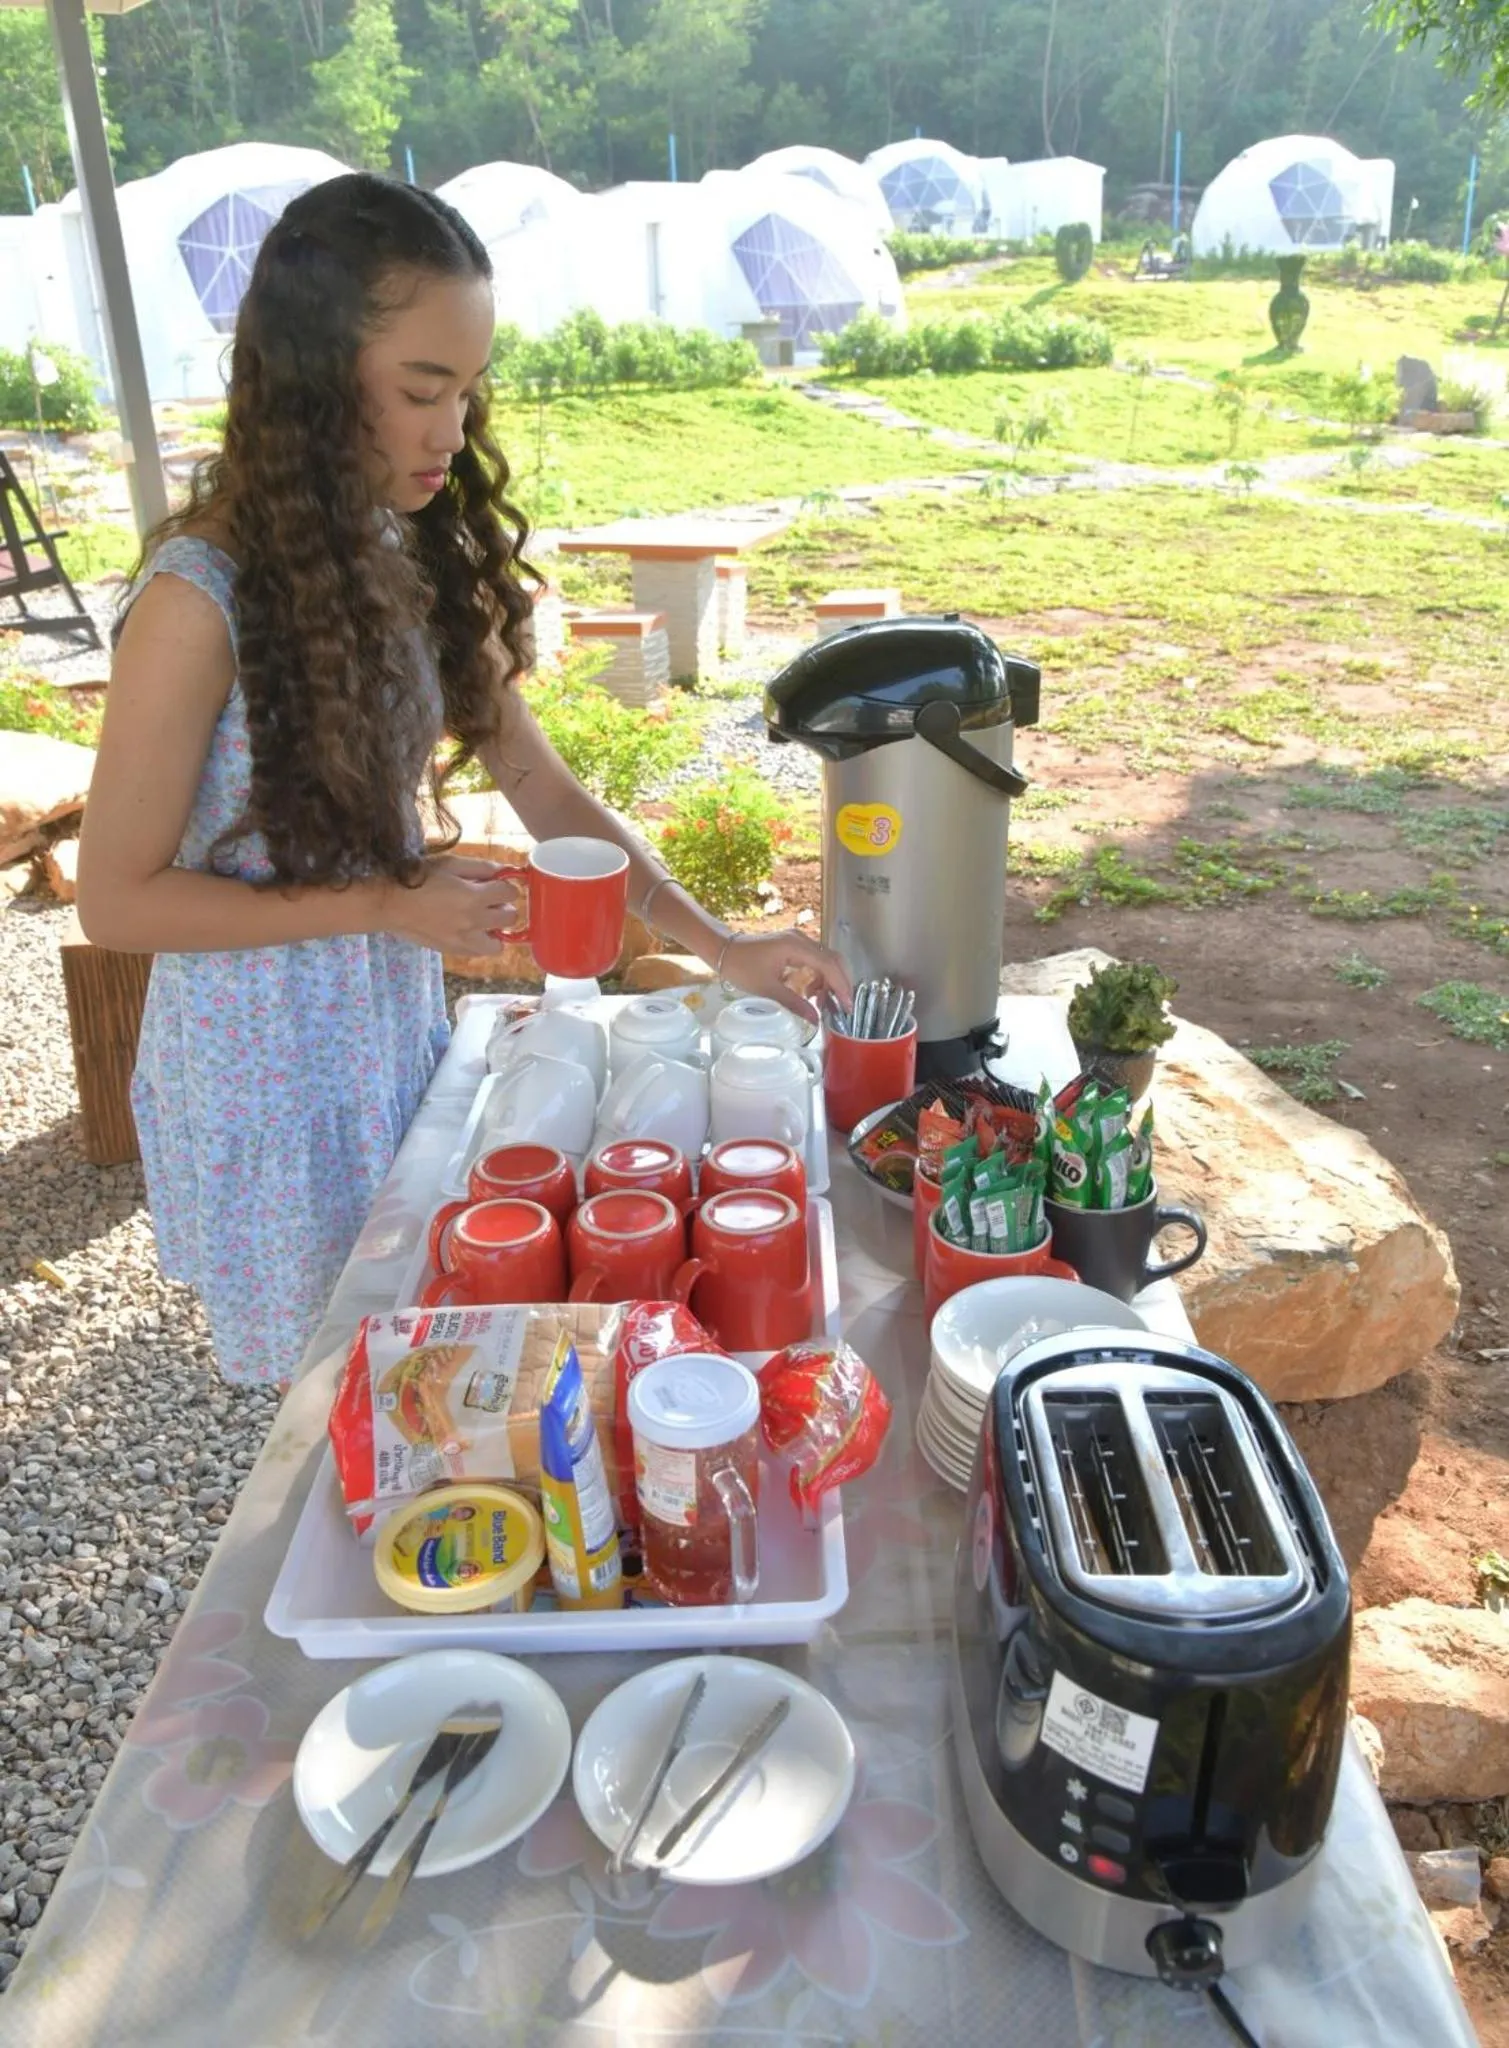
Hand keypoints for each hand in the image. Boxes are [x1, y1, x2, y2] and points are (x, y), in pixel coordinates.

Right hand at [374, 855, 520, 955]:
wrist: (390, 904)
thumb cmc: (417, 878)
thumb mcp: (450, 863)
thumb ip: (480, 867)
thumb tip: (503, 870)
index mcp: (473, 897)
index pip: (510, 893)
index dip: (505, 885)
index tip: (496, 883)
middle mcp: (473, 922)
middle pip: (511, 917)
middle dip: (503, 906)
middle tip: (489, 900)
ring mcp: (463, 940)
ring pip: (498, 944)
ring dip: (495, 931)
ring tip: (481, 920)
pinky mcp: (452, 951)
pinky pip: (478, 952)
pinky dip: (479, 942)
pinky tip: (467, 929)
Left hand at [720, 928, 852, 1023]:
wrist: (722, 950)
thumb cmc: (741, 967)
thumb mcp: (767, 989)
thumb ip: (794, 1003)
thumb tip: (816, 1019)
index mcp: (796, 946)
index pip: (829, 965)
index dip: (841, 986)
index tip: (847, 1006)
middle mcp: (801, 939)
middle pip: (833, 959)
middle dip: (840, 983)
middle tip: (842, 1007)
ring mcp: (798, 941)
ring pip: (826, 960)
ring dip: (829, 981)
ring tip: (821, 1003)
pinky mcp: (793, 946)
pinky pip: (815, 960)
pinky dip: (818, 976)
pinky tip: (810, 992)